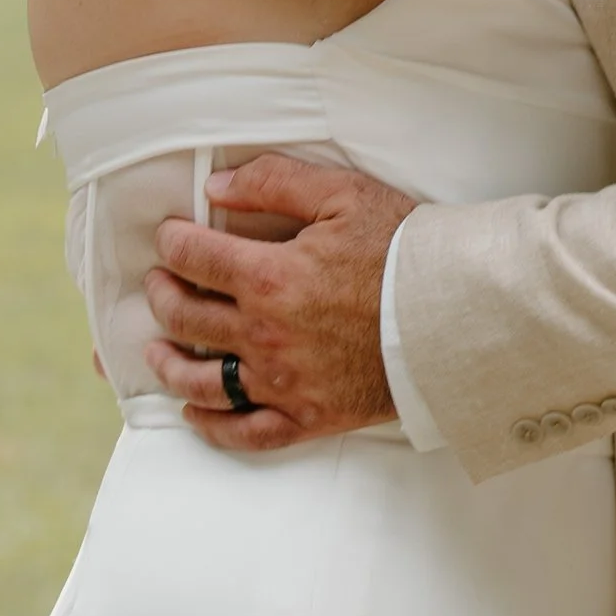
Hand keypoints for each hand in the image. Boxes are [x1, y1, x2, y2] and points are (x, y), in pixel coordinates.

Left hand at [141, 156, 416, 449]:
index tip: (170, 237)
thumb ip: (274, 182)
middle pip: (185, 317)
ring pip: (201, 381)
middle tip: (160, 283)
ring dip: (168, 363)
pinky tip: (193, 412)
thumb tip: (217, 188)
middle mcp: (266, 335)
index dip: (172, 242)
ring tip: (157, 348)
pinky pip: (246, 432)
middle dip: (162, 294)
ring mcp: (284, 382)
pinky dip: (212, 426)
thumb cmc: (405, 250)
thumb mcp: (343, 194)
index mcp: (270, 277)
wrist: (458, 313)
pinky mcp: (309, 417)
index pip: (193, 257)